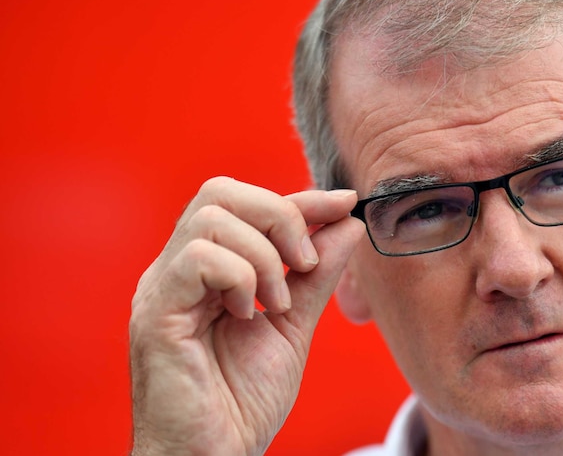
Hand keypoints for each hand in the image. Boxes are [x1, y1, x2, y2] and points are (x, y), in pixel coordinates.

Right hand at [129, 177, 364, 455]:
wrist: (214, 455)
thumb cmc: (243, 399)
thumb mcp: (294, 324)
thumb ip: (316, 274)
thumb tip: (347, 222)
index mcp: (207, 268)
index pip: (248, 204)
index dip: (300, 199)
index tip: (345, 203)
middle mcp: (178, 269)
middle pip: (221, 191)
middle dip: (281, 215)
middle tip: (305, 265)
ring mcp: (162, 287)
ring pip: (211, 217)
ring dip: (264, 255)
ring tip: (277, 303)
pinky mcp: (156, 313)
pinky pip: (197, 258)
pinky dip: (240, 277)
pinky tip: (248, 314)